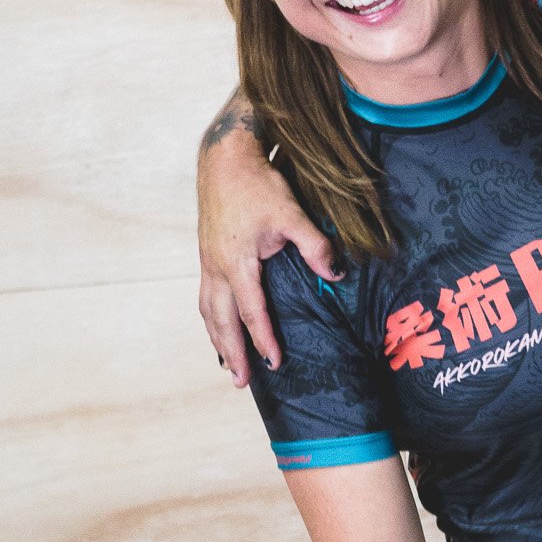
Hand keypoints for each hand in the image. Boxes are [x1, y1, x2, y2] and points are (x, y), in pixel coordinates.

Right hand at [197, 122, 341, 384]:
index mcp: (237, 264)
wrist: (224, 159)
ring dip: (218, 341)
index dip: (263, 340)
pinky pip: (205, 297)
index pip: (252, 312)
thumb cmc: (258, 185)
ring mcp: (207, 263)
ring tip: (228, 366)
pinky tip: (218, 328)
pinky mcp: (206, 256)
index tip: (275, 363)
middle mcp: (216, 269)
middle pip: (222, 322)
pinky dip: (211, 320)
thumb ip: (315, 246)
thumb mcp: (292, 214)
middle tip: (242, 382)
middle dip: (232, 354)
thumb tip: (336, 274)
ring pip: (208, 312)